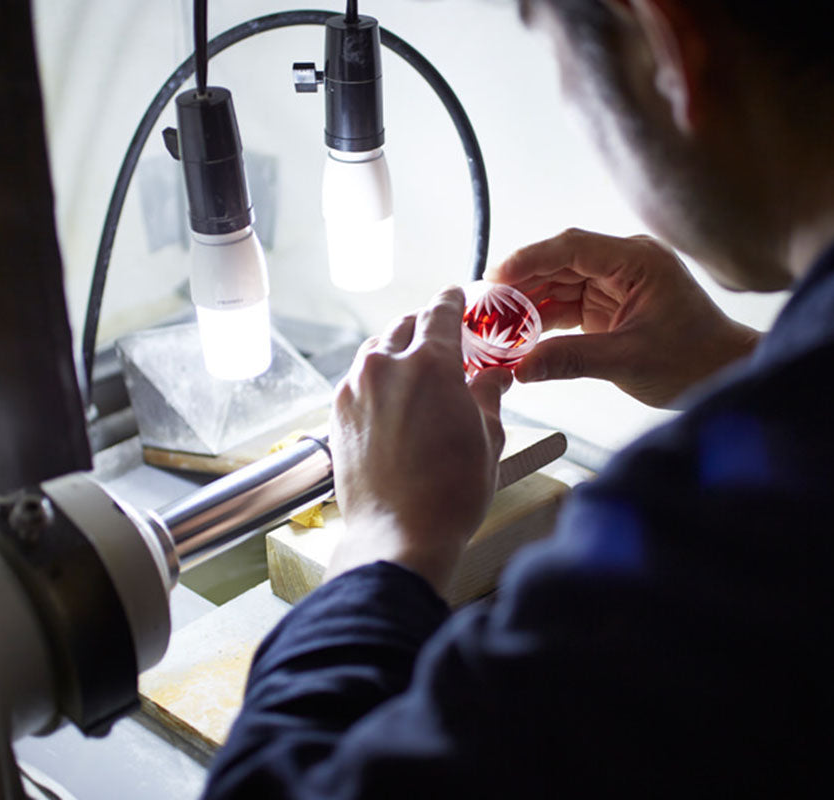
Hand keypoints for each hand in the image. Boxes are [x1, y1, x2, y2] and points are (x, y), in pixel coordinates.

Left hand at [327, 286, 512, 592]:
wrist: (399, 535)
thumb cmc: (451, 493)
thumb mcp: (488, 438)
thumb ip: (488, 395)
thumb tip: (496, 376)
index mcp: (431, 363)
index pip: (440, 311)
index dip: (452, 300)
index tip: (457, 296)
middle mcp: (386, 366)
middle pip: (405, 326)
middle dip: (426, 328)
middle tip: (445, 342)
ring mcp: (355, 389)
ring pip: (377, 350)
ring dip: (398, 351)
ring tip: (418, 372)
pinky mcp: (337, 414)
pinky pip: (359, 379)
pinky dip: (378, 378)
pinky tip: (394, 401)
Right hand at [486, 229, 759, 406]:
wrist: (725, 374)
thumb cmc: (694, 360)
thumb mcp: (629, 361)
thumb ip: (571, 360)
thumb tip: (521, 368)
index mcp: (637, 261)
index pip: (572, 247)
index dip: (529, 259)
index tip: (495, 277)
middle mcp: (624, 264)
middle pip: (558, 263)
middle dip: (519, 285)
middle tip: (483, 307)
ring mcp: (615, 284)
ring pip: (558, 285)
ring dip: (526, 304)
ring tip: (492, 325)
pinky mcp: (609, 306)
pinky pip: (566, 305)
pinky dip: (542, 320)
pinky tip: (516, 336)